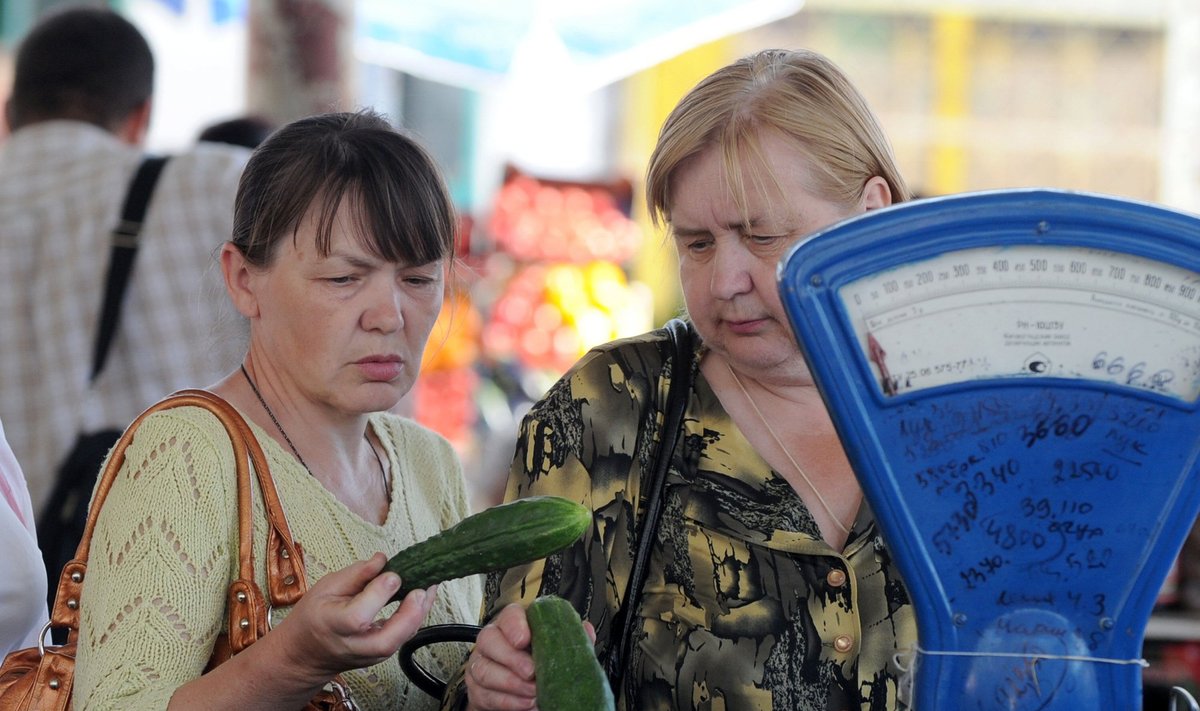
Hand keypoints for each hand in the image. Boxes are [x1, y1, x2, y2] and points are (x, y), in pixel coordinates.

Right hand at [273, 552, 436, 680]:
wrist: (306, 653)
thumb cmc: (314, 616)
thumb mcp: (326, 587)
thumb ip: (356, 575)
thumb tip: (381, 560)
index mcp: (334, 625)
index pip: (359, 615)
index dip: (379, 593)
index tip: (392, 574)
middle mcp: (353, 645)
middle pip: (387, 640)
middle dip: (410, 615)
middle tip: (422, 589)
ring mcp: (369, 655)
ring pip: (400, 641)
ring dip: (419, 613)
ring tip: (430, 586)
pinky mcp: (381, 655)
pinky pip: (403, 638)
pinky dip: (416, 617)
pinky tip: (423, 597)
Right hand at [464, 602, 598, 710]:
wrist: (525, 692)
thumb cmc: (540, 663)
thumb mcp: (558, 649)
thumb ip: (570, 638)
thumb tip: (585, 629)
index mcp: (515, 624)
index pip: (509, 614)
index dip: (514, 625)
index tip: (524, 639)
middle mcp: (493, 640)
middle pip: (489, 639)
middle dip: (511, 657)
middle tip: (532, 672)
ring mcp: (481, 663)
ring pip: (484, 669)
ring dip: (511, 684)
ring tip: (533, 693)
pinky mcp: (477, 688)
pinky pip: (484, 694)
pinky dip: (507, 702)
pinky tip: (525, 704)